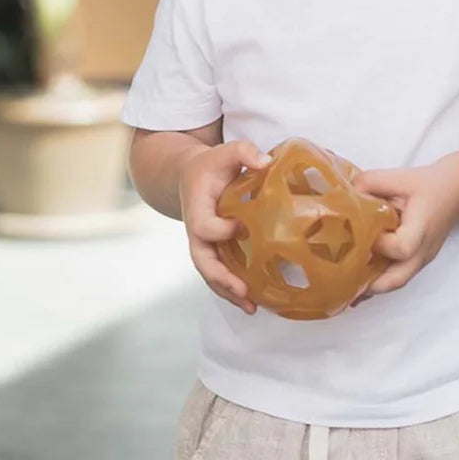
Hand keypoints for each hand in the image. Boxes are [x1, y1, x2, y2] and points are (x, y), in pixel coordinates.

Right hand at [178, 140, 270, 313]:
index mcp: (197, 208)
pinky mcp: (214, 249)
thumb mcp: (225, 151)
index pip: (204, 227)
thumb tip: (266, 162)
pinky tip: (255, 301)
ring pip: (211, 273)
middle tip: (243, 292)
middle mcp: (197, 231)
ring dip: (228, 292)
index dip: (220, 230)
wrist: (191, 175)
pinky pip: (221, 272)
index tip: (241, 226)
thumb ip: (244, 151)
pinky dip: (234, 288)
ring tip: (252, 308)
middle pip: (203, 261)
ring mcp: (204, 243)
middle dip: (221, 279)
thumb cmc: (212, 164)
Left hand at [352, 162, 458, 296]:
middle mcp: (424, 250)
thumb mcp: (400, 176)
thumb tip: (342, 197)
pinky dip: (377, 282)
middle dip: (369, 284)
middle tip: (344, 280)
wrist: (455, 194)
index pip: (403, 247)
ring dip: (371, 287)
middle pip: (398, 279)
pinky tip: (357, 284)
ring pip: (396, 283)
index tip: (364, 234)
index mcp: (422, 227)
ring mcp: (421, 260)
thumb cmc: (428, 185)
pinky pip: (396, 278)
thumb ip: (370, 183)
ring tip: (345, 286)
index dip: (380, 245)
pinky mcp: (416, 263)